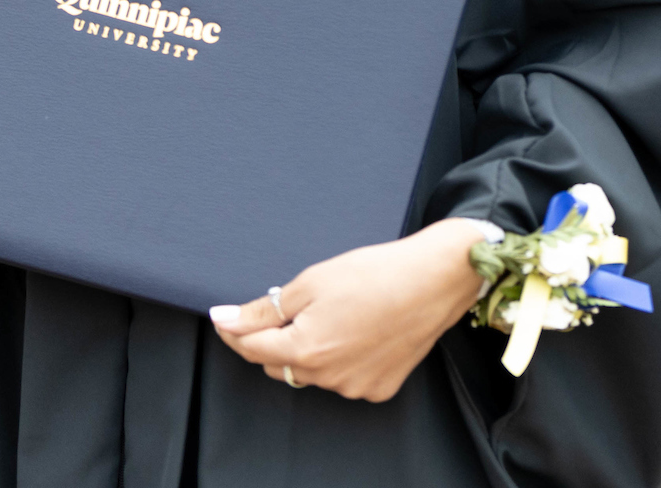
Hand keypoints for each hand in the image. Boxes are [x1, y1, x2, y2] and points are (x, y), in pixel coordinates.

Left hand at [209, 218, 491, 401]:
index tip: (226, 317)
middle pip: (279, 365)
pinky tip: (356, 331)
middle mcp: (328, 377)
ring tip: (332, 315)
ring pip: (312, 374)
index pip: (250, 348)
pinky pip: (344, 378)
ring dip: (307, 351)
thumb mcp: (311, 282)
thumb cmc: (376, 273)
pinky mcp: (379, 388)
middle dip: (272, 340)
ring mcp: (354, 387)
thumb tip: (225, 320)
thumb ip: (264, 309)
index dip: (234, 330)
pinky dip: (340, 360)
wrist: (435, 280)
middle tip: (285, 309)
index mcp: (305, 349)